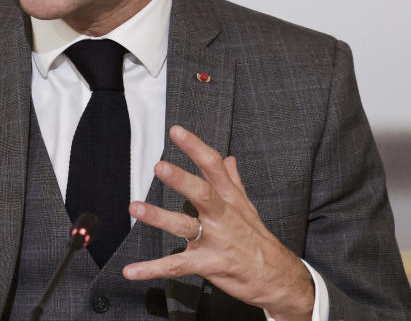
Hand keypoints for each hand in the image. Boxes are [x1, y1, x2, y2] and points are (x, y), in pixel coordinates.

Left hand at [123, 125, 313, 320]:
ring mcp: (215, 240)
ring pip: (184, 226)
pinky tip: (132, 270)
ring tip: (135, 207)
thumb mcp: (247, 207)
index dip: (195, 147)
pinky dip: (152, 268)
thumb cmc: (257, 239)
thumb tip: (228, 158)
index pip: (213, 167)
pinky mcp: (208, 264)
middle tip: (159, 166)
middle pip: (202, 193)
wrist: (279, 278)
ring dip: (158, 217)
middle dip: (181, 179)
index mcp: (229, 199)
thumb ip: (233, 181)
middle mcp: (222, 216)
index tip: (176, 131)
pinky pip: (176, 266)